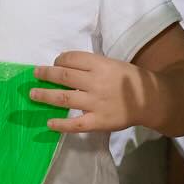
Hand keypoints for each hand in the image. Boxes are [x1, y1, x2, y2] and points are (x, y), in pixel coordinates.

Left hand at [31, 51, 154, 133]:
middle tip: (35, 74)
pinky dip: (61, 124)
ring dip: (46, 96)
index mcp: (101, 65)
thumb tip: (65, 65)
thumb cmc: (129, 80)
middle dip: (46, 74)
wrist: (151, 100)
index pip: (72, 58)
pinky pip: (76, 124)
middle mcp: (96, 82)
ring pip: (65, 98)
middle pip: (64, 76)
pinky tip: (49, 123)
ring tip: (33, 94)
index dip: (59, 60)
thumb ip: (91, 65)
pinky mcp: (98, 121)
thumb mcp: (113, 64)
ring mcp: (96, 103)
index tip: (54, 64)